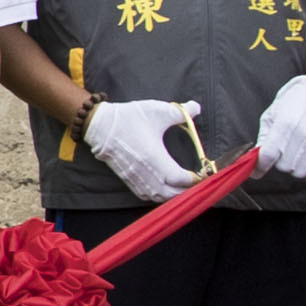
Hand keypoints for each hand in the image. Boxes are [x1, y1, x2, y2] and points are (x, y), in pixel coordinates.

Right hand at [82, 96, 198, 204]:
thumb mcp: (158, 111)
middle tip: (198, 183)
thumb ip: (182, 112)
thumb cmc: (129, 118)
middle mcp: (147, 173)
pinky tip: (165, 190)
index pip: (182, 179)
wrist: (101, 125)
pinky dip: (159, 197)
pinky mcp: (128, 180)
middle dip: (187, 191)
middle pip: (173, 194)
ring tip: (184, 188)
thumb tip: (197, 107)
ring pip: (159, 198)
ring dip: (173, 196)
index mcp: (156, 159)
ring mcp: (137, 179)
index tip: (205, 174)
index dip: (196, 179)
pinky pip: (147, 197)